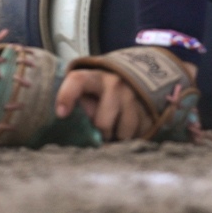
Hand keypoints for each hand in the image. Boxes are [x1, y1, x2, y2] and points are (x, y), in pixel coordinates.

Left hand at [56, 56, 195, 141]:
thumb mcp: (88, 89)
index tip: (61, 114)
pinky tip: (129, 124)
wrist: (140, 77)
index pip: (77, 81)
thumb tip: (69, 120)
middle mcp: (116, 84)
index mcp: (95, 77)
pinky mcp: (150, 109)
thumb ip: (78, 102)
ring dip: (117, 135)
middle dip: (100, 131)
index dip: (67, 96)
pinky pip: (139, 134)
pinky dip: (132, 135)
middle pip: (102, 123)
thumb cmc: (102, 90)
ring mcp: (135, 97)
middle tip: (100, 127)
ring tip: (115, 124)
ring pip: (122, 132)